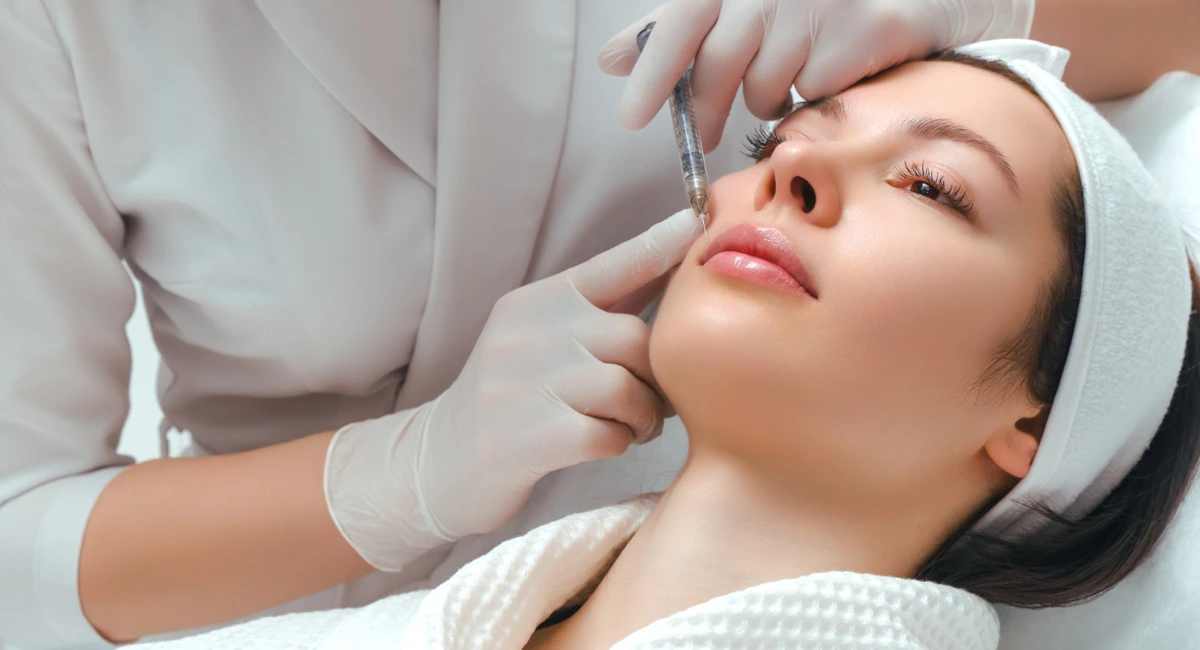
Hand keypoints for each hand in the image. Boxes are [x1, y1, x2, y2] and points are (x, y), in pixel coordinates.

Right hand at [324, 209, 701, 570]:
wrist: (438, 460)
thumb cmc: (510, 397)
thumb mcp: (542, 337)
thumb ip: (601, 309)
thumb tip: (671, 261)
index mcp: (538, 301)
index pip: (613, 264)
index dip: (660, 243)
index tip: (697, 222)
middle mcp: (528, 332)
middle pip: (635, 338)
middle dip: (655, 377)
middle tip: (649, 401)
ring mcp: (523, 384)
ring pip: (627, 389)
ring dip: (642, 416)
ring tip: (628, 425)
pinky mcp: (527, 438)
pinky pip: (608, 435)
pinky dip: (617, 443)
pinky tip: (602, 444)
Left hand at [598, 0, 1034, 148]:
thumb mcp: (739, 0)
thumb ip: (674, 28)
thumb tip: (610, 60)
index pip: (681, 21)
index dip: (652, 73)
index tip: (630, 118)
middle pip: (718, 68)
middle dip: (705, 110)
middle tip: (704, 134)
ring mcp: (819, 6)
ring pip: (764, 90)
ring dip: (768, 97)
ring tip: (792, 72)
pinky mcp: (861, 32)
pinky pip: (810, 95)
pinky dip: (811, 96)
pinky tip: (831, 69)